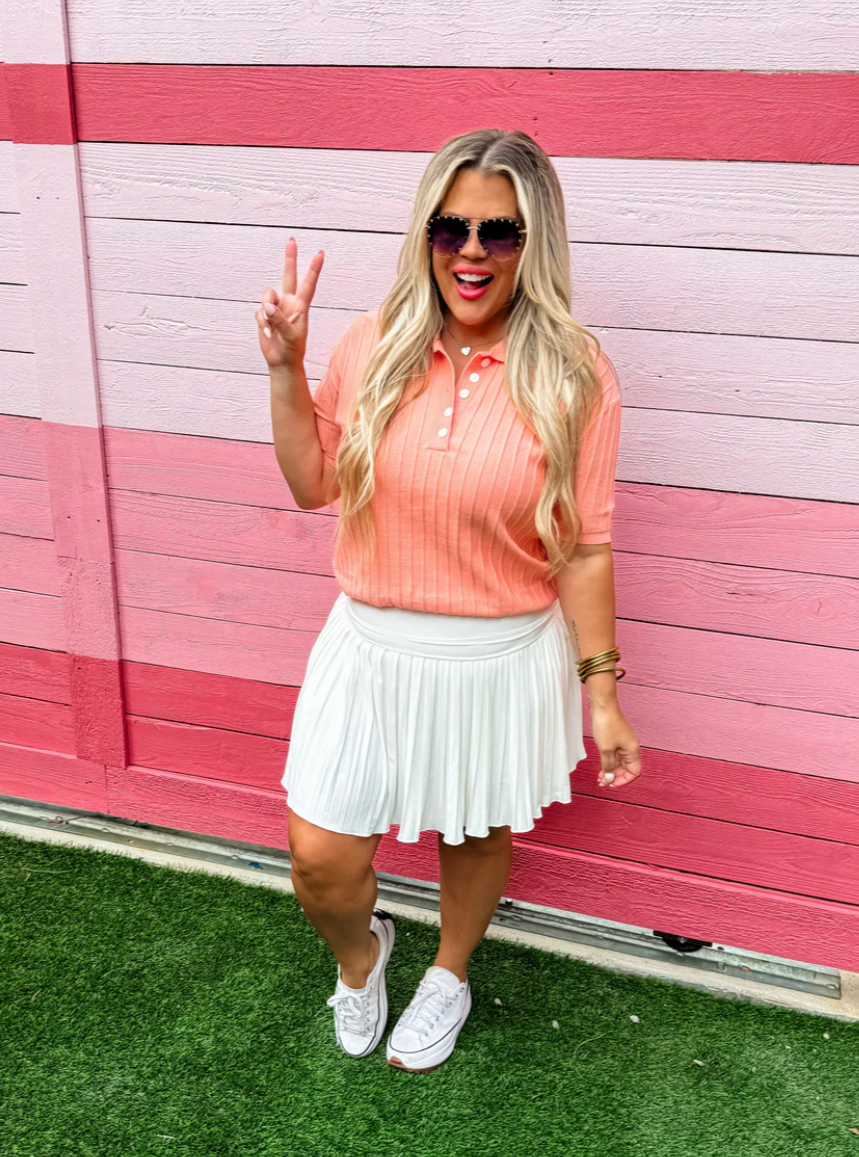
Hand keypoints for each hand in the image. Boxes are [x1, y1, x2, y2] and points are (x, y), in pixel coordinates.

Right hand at [255, 237, 323, 369]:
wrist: (281, 362)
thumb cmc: (292, 351)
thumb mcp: (290, 337)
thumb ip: (279, 320)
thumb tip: (268, 306)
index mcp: (301, 307)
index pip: (308, 284)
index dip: (313, 269)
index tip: (320, 253)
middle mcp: (289, 303)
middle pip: (289, 276)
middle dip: (290, 258)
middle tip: (291, 240)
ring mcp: (276, 308)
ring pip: (266, 296)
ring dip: (265, 312)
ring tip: (270, 329)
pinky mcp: (264, 314)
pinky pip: (258, 311)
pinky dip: (260, 321)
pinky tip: (267, 333)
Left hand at [590, 701, 641, 788]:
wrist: (603, 706)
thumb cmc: (607, 723)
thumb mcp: (605, 749)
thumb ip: (608, 765)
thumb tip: (610, 778)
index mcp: (632, 750)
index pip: (635, 772)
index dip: (624, 780)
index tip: (612, 784)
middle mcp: (630, 747)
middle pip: (626, 768)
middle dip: (615, 776)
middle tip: (603, 782)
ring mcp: (623, 743)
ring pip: (619, 762)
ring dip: (610, 770)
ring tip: (600, 777)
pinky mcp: (616, 738)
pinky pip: (614, 755)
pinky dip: (608, 762)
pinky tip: (601, 766)